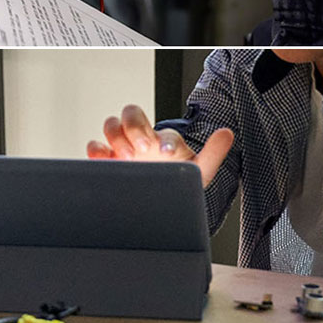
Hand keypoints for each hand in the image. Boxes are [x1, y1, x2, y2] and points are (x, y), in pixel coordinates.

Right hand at [85, 104, 234, 188]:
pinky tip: (103, 160)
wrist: (158, 208)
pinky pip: (95, 146)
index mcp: (163, 140)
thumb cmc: (176, 185)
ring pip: (111, 124)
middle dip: (135, 128)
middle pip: (131, 114)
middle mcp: (142, 139)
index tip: (166, 150)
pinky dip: (95, 149)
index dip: (163, 137)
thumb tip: (227, 133)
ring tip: (126, 156)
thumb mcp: (197, 172)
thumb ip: (212, 153)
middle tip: (142, 148)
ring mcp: (122, 148)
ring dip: (116, 136)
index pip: (161, 128)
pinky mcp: (106, 161)